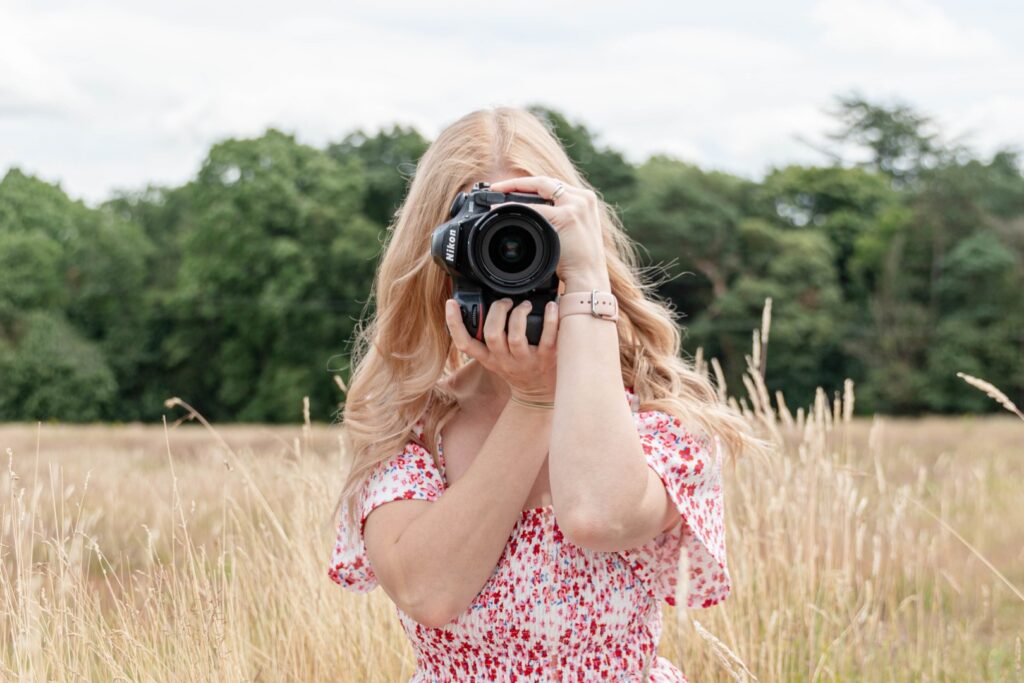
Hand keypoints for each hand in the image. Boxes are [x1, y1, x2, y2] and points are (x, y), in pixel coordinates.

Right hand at [445, 297, 558, 402]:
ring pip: (515, 336)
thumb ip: (487, 340)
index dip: (454, 323)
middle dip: (497, 311)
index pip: (464, 343)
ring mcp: (525, 361)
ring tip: (525, 305)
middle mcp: (503, 361)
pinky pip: (547, 338)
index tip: (451, 303)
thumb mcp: (495, 360)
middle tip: (506, 301)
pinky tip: (552, 306)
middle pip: (492, 335)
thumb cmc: (517, 370)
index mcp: (487, 358)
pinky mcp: (546, 358)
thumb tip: (483, 307)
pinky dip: (550, 320)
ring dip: (519, 314)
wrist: (539, 395)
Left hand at [487, 175, 608, 284]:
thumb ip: (560, 218)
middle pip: (546, 180)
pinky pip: (535, 207)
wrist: (588, 277)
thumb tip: (536, 215)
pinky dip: (517, 206)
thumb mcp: (573, 232)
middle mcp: (583, 198)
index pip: (554, 184)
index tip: (512, 186)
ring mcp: (577, 206)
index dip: (531, 183)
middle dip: (518, 182)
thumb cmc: (579, 261)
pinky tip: (503, 209)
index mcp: (586, 199)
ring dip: (515, 188)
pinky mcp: (568, 216)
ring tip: (497, 193)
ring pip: (540, 186)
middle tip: (497, 187)